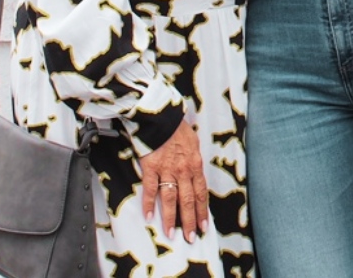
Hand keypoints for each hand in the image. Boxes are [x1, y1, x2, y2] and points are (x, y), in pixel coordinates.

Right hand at [137, 119, 208, 240]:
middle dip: (190, 221)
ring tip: (171, 234)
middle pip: (189, 200)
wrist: (161, 114)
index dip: (203, 211)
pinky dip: (149, 203)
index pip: (201, 193)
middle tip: (191, 237)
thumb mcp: (193, 142)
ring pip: (171, 199)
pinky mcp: (151, 167)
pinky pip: (150, 189)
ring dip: (171, 218)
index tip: (204, 226)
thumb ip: (193, 160)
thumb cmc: (176, 126)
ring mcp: (167, 169)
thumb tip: (195, 173)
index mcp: (195, 164)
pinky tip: (149, 216)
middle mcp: (183, 170)